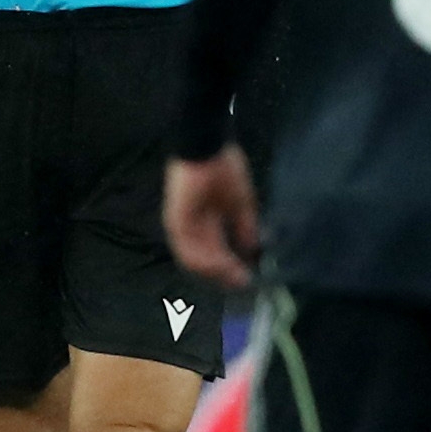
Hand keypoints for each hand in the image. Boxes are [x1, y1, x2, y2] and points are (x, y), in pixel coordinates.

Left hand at [162, 147, 260, 291]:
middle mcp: (193, 228)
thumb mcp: (242, 203)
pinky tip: (222, 265)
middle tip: (242, 284)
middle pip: (205, 260)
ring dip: (215, 271)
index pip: (216, 252)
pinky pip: (187, 248)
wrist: (208, 147)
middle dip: (224, 274)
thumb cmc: (224, 169)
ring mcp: (182, 225)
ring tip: (235, 277)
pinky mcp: (176, 221)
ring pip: (195, 258)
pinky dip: (205, 259)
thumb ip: (245, 228)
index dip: (231, 267)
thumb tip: (253, 251)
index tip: (248, 279)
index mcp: (207, 223)